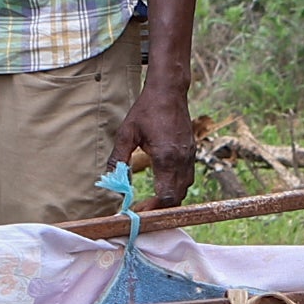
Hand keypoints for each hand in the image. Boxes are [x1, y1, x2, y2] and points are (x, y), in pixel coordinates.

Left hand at [119, 80, 198, 209]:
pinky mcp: (191, 153)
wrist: (169, 92)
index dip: (154, 208)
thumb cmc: (147, 109)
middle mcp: (181, 160)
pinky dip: (175, 187)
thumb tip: (113, 181)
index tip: (139, 211)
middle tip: (141, 209)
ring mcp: (189, 157)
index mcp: (166, 157)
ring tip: (149, 201)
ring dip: (169, 199)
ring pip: (184, 189)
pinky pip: (187, 178)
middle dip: (160, 208)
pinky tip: (161, 185)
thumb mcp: (127, 133)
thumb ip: (119, 158)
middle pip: (177, 198)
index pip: (166, 195)